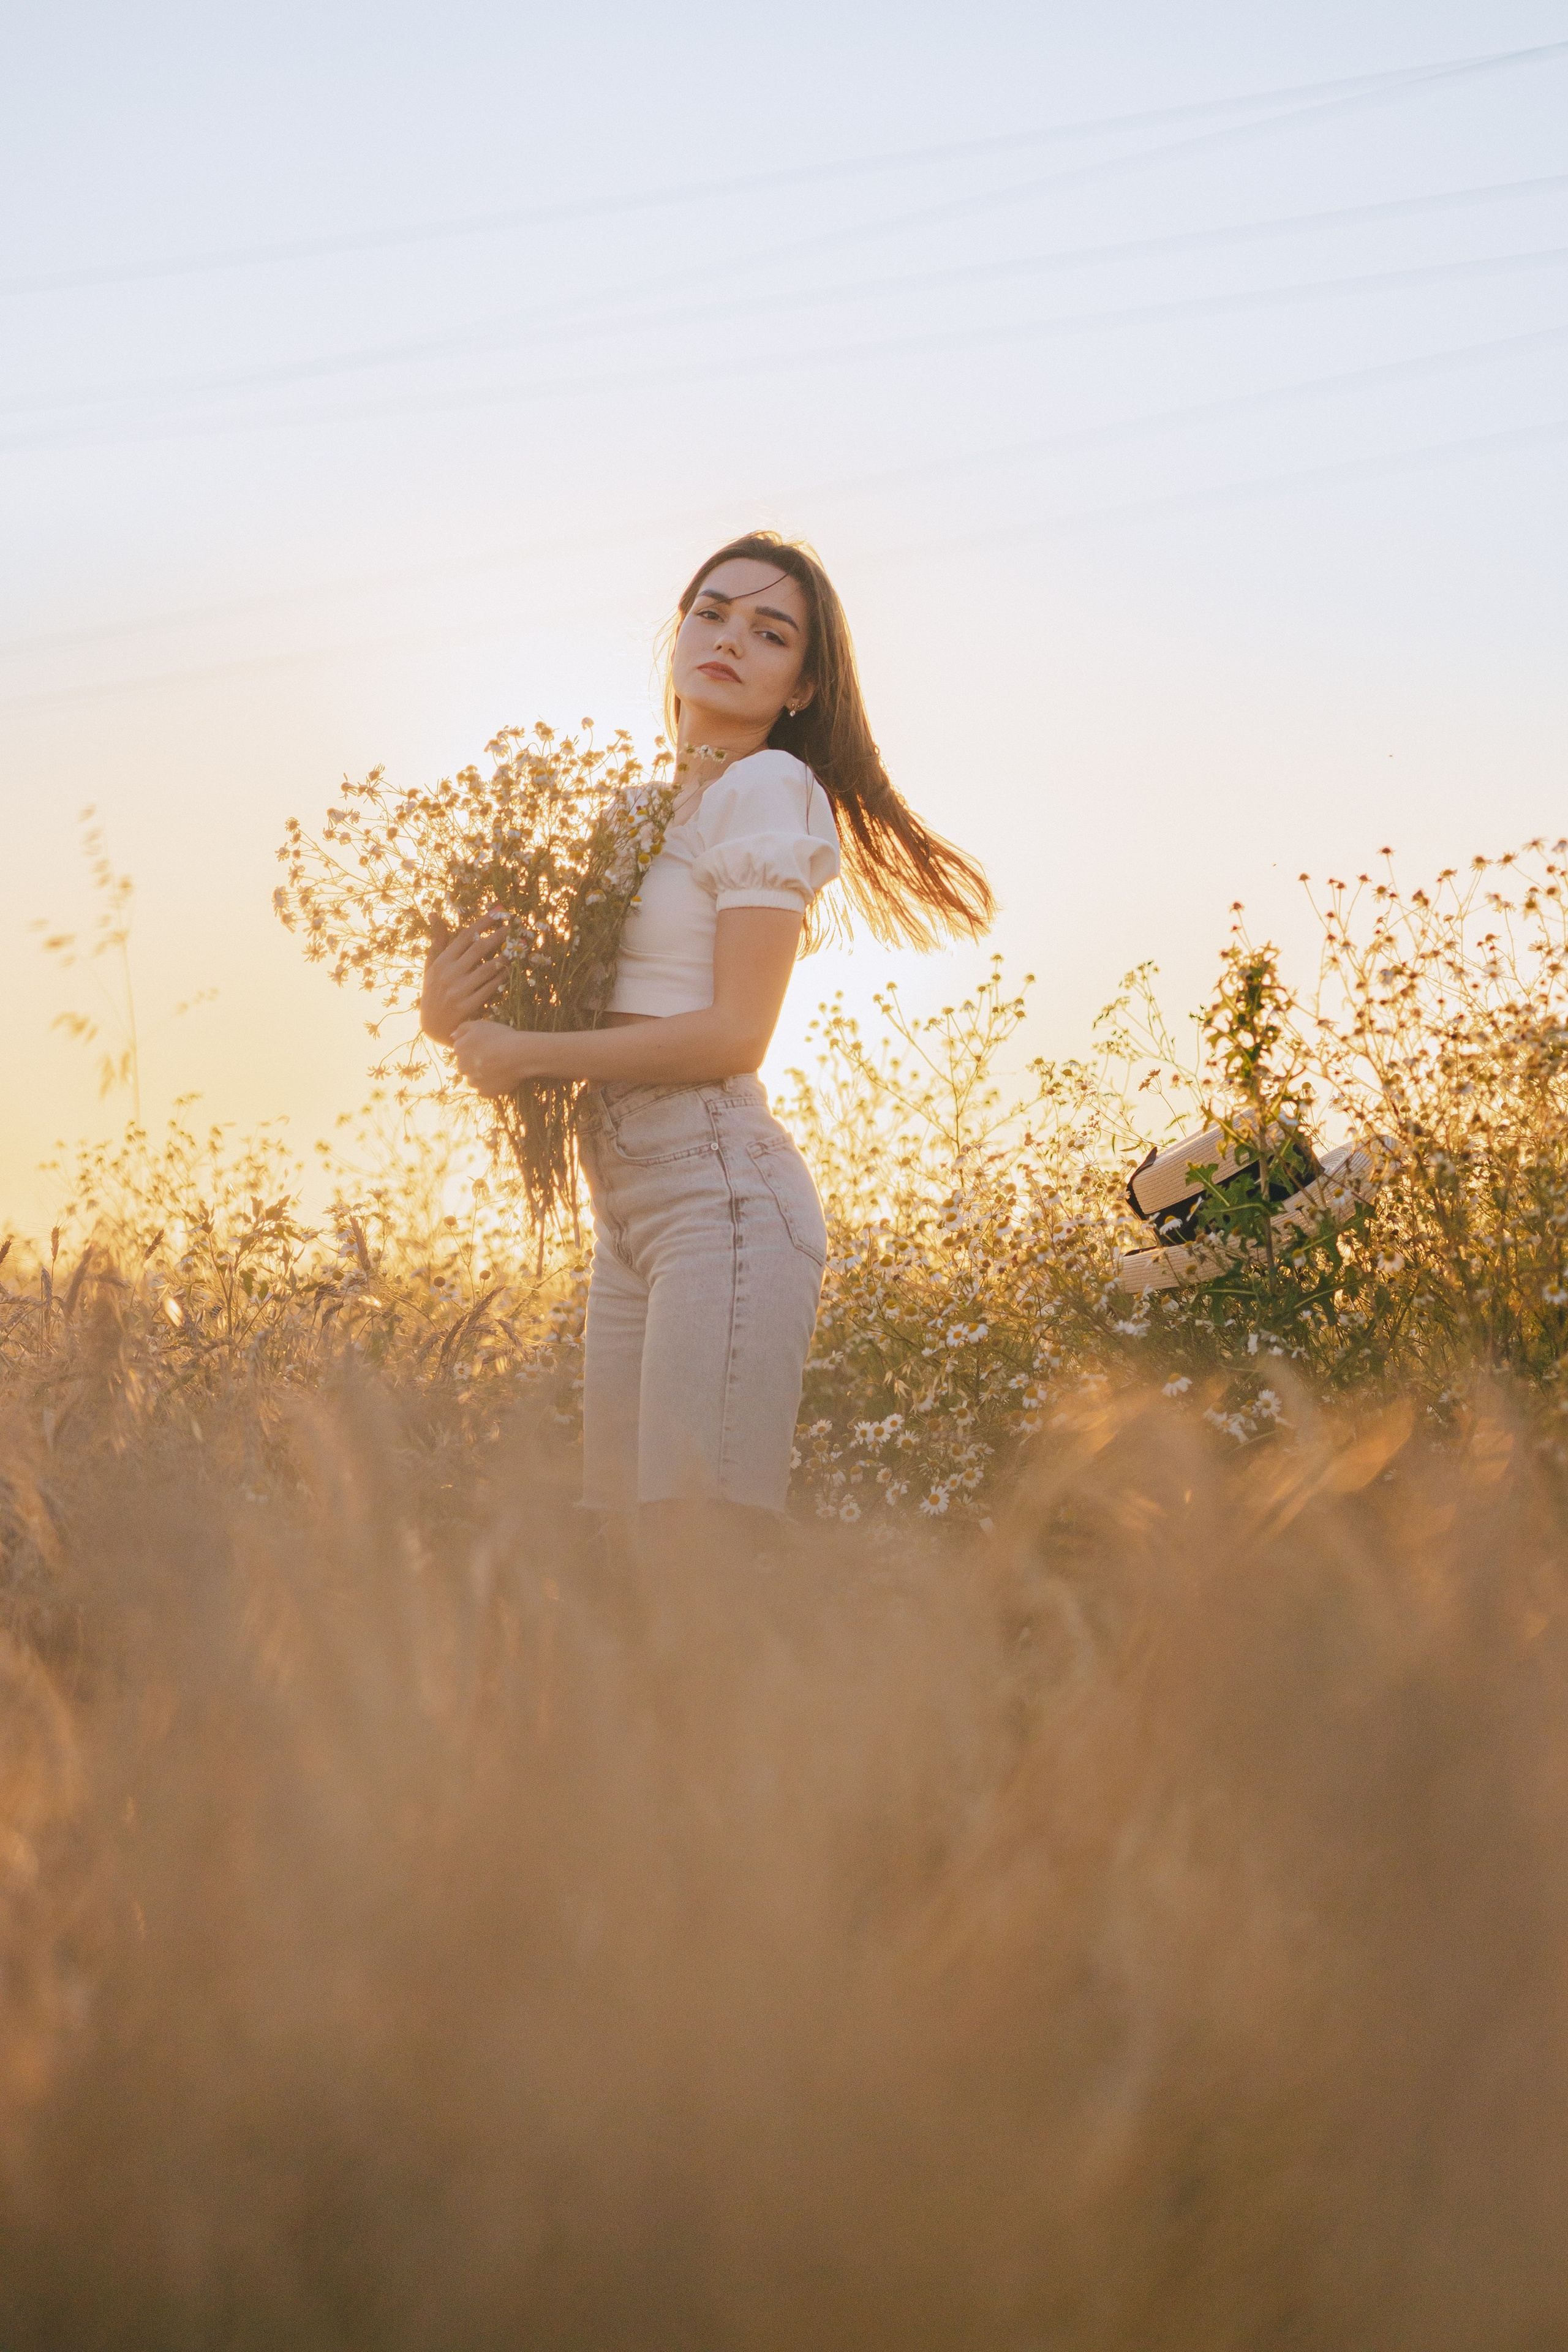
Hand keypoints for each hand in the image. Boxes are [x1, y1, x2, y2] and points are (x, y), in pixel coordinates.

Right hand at [420, 910, 506, 1044]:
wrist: (433, 1025)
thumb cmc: (434, 991)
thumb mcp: (431, 965)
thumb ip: (437, 940)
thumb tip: (434, 913)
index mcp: (440, 962)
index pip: (463, 937)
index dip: (481, 923)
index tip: (496, 912)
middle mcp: (449, 974)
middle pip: (477, 949)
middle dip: (496, 935)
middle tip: (511, 926)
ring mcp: (458, 990)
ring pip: (486, 968)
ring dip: (503, 956)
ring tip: (516, 947)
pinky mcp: (467, 1005)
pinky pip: (489, 988)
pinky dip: (500, 977)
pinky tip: (509, 969)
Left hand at [452, 1019, 537, 1096]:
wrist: (518, 1055)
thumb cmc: (500, 1036)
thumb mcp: (480, 1025)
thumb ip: (462, 1028)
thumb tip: (452, 1036)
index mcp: (459, 1049)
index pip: (460, 1050)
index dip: (473, 1048)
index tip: (485, 1047)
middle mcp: (462, 1066)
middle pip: (465, 1065)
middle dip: (474, 1063)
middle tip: (491, 1058)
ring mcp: (472, 1081)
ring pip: (474, 1078)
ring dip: (481, 1075)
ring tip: (497, 1069)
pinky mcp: (484, 1092)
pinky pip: (484, 1089)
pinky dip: (490, 1085)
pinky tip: (500, 1077)